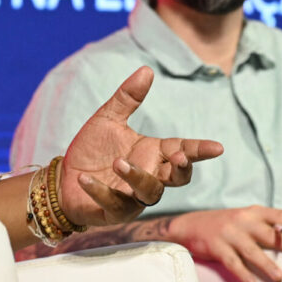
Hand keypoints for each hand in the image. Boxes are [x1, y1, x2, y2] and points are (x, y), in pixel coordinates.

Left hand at [58, 66, 222, 226]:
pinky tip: (85, 179)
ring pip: (149, 193)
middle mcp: (148, 176)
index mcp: (151, 153)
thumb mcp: (108, 118)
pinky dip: (99, 191)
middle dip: (181, 169)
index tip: (217, 147)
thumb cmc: (93, 149)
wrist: (65, 176)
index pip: (181, 150)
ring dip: (137, 177)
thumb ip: (128, 97)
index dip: (199, 150)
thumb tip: (147, 69)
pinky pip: (113, 204)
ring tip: (118, 162)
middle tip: (177, 156)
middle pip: (176, 178)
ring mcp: (133, 197)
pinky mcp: (112, 211)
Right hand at [168, 207, 281, 281]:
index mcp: (252, 212)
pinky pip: (232, 261)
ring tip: (279, 276)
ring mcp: (228, 233)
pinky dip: (242, 272)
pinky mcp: (216, 246)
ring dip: (267, 263)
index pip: (280, 215)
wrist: (189, 225)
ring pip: (251, 249)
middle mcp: (242, 220)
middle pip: (269, 233)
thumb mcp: (244, 220)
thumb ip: (265, 227)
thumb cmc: (224, 226)